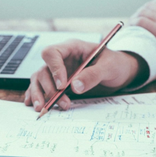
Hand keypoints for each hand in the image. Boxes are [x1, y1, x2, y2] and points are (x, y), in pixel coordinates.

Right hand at [24, 39, 146, 111]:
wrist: (120, 72)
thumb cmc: (115, 64)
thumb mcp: (109, 67)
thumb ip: (93, 75)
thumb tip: (75, 86)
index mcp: (72, 48)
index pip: (52, 53)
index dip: (54, 69)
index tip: (62, 86)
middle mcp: (62, 59)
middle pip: (44, 70)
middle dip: (49, 88)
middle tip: (62, 102)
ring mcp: (58, 71)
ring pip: (39, 80)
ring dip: (40, 94)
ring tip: (43, 109)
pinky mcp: (58, 83)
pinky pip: (41, 87)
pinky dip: (36, 96)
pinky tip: (35, 105)